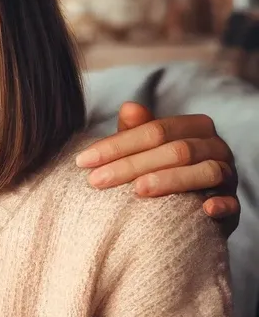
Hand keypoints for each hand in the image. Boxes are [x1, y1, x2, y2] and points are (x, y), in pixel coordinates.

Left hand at [76, 102, 238, 235]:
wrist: (187, 209)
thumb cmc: (158, 171)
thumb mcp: (144, 151)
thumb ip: (136, 131)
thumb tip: (128, 106)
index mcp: (195, 128)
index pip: (155, 131)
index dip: (117, 145)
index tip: (83, 161)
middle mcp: (216, 148)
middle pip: (175, 151)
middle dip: (132, 165)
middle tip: (96, 181)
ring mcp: (228, 176)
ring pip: (205, 171)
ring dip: (171, 180)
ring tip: (137, 190)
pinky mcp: (233, 206)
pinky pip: (232, 203)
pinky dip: (221, 204)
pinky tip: (203, 210)